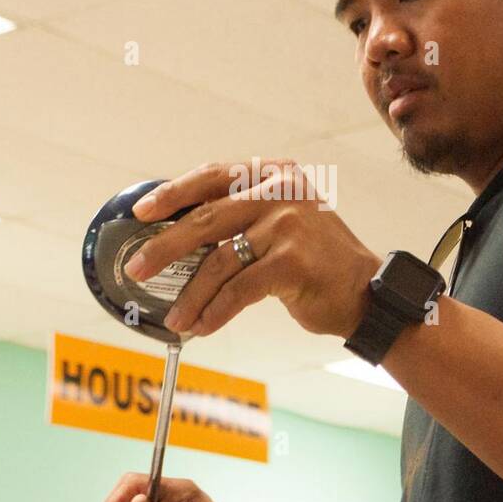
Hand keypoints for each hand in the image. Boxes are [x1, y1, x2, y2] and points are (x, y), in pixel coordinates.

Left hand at [123, 160, 382, 338]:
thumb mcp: (278, 224)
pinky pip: (239, 289)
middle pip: (207, 218)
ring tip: (175, 318)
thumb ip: (239, 218)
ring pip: (220, 260)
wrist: (365, 293)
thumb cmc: (314, 263)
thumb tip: (174, 236)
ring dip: (192, 294)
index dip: (174, 194)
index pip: (213, 176)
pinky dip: (216, 310)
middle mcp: (282, 191)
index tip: (142, 211)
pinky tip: (202, 326)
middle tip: (137, 268)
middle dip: (166, 247)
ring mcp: (289, 224)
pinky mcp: (293, 261)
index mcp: (274, 175)